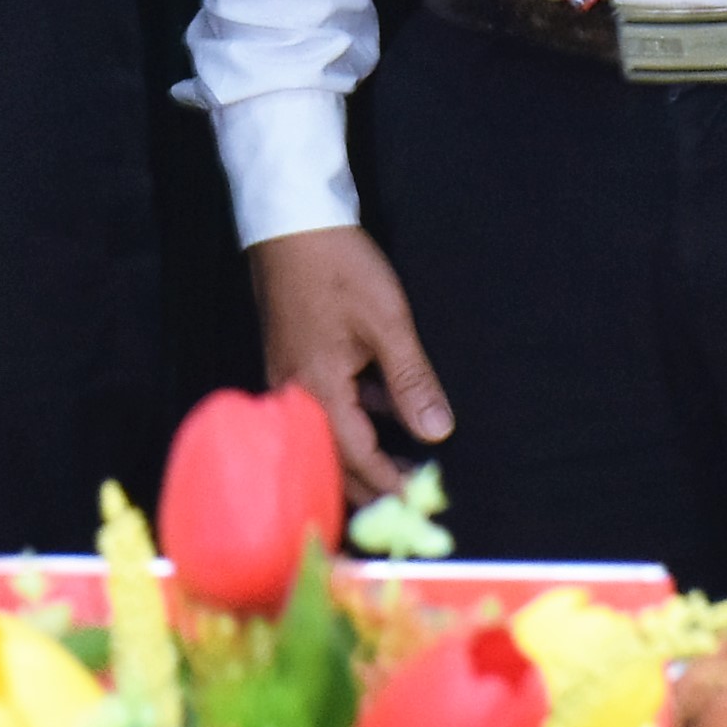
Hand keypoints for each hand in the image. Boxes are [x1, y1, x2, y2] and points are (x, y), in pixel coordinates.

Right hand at [247, 226, 454, 496]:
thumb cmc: (338, 266)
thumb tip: (437, 434)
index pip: (357, 459)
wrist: (290, 221)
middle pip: (333, 461)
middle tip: (413, 501)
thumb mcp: (387, 321)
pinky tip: (387, 415)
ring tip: (407, 467)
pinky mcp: (293, 363)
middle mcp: (296, 394)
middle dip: (372, 486)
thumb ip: (411, 382)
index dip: (390, 485)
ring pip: (327, 440)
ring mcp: (289, 379)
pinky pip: (323, 412)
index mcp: (318, 389)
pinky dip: (355, 424)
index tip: (420, 506)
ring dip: (364, 458)